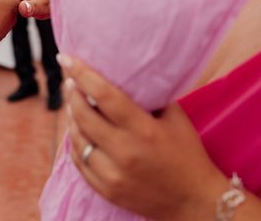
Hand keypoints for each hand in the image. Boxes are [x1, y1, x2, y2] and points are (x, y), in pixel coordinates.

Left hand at [60, 54, 226, 220]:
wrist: (194, 202)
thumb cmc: (187, 155)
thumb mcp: (176, 119)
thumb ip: (151, 97)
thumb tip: (126, 75)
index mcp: (143, 130)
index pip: (104, 95)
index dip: (82, 74)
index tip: (66, 59)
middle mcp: (124, 152)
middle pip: (83, 115)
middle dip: (72, 94)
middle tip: (70, 81)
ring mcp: (112, 173)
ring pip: (77, 138)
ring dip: (71, 117)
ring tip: (73, 104)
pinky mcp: (105, 189)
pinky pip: (79, 161)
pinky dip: (75, 142)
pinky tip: (77, 130)